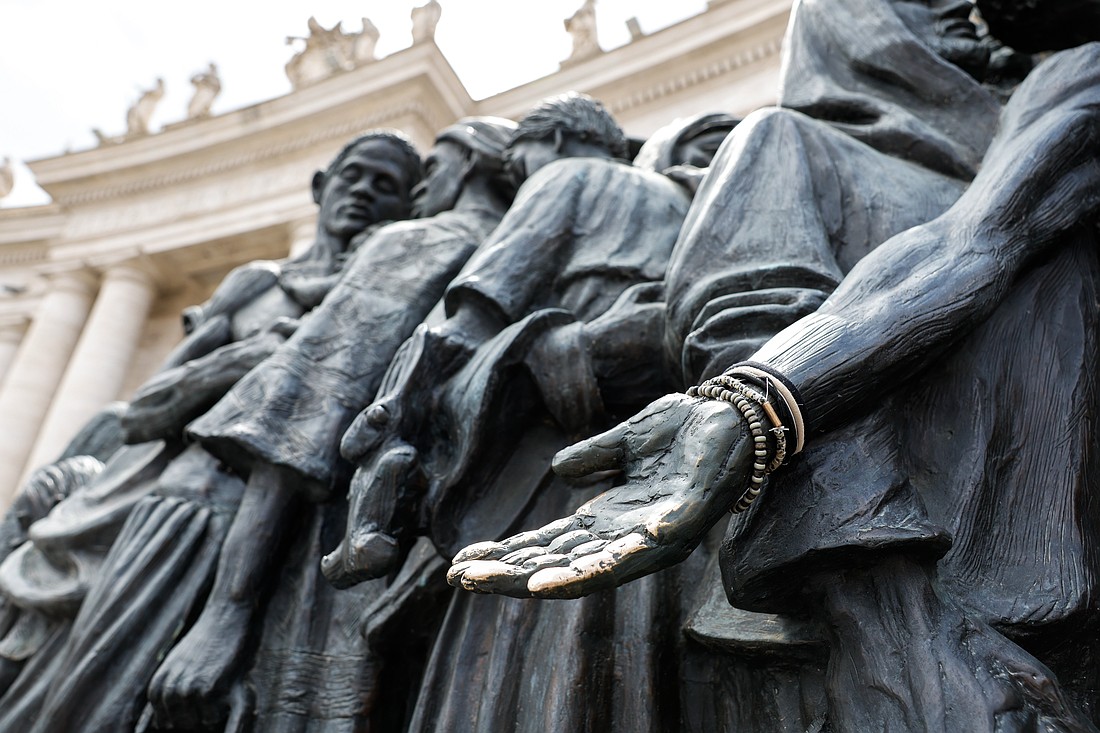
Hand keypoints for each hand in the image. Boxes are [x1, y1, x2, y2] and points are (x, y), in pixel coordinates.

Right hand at [447, 393, 751, 597]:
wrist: (737, 413)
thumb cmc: (684, 429)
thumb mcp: (625, 441)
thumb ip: (592, 458)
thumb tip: (558, 471)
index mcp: (609, 517)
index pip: (547, 545)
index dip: (505, 555)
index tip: (461, 563)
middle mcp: (629, 533)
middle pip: (562, 561)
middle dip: (514, 573)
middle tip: (465, 580)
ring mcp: (658, 530)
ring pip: (601, 564)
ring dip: (561, 576)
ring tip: (523, 586)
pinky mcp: (687, 515)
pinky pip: (651, 542)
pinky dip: (622, 556)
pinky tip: (591, 564)